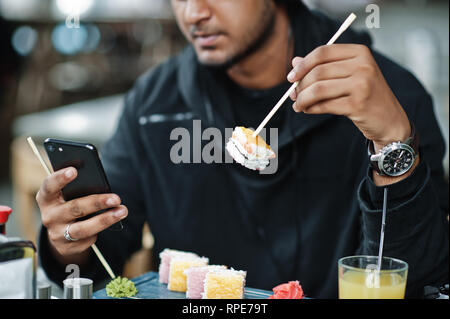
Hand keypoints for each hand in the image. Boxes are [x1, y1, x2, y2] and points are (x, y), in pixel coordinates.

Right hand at [36, 167, 127, 261]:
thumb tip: (101, 182)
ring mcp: (57, 234)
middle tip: (116, 198)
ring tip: (122, 211)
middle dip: (97, 203)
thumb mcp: (68, 195)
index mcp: (46, 198)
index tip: (74, 171)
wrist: (60, 233)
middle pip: (74, 208)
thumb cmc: (69, 204)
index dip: (60, 178)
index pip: (49, 186)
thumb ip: (79, 187)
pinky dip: (100, 230)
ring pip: (83, 228)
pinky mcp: (67, 248)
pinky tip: (110, 223)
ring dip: (105, 219)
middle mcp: (49, 216)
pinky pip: (88, 239)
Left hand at [287, 44, 410, 152]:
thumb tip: (294, 61)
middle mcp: (363, 65)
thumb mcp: (349, 76)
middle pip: (318, 72)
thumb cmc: (366, 96)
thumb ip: (323, 67)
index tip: (291, 77)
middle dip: (300, 86)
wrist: (389, 120)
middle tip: (293, 95)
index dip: (303, 64)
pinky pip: (324, 105)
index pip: (322, 52)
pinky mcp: (358, 104)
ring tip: (298, 105)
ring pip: (318, 89)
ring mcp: (362, 84)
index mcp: (360, 53)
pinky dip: (311, 108)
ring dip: (303, 99)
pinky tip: (308, 110)